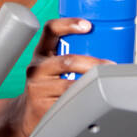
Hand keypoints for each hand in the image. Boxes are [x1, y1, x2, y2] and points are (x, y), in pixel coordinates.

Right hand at [6, 17, 111, 136]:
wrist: (27, 112)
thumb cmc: (46, 84)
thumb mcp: (51, 64)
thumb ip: (70, 53)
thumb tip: (107, 45)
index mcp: (41, 52)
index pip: (50, 30)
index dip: (69, 24)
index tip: (88, 25)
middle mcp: (37, 68)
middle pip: (67, 61)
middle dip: (92, 63)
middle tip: (110, 65)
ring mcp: (38, 88)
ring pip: (69, 85)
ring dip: (91, 84)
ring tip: (104, 82)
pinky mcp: (43, 107)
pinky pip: (68, 102)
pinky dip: (82, 100)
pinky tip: (91, 98)